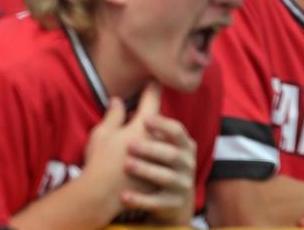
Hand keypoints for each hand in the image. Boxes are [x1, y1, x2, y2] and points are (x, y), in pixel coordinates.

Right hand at [80, 82, 162, 215]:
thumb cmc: (100, 161)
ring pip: (163, 139)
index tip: (153, 80)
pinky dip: (155, 153)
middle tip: (145, 107)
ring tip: (143, 133)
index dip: (152, 87)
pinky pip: (162, 160)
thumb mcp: (102, 132)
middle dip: (153, 113)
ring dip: (156, 134)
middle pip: (160, 119)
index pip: (153, 98)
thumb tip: (118, 100)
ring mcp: (160, 159)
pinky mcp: (159, 175)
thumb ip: (114, 114)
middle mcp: (156, 139)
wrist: (102, 196)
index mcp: (143, 124)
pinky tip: (144, 155)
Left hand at [120, 103, 196, 225]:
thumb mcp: (154, 143)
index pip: (177, 131)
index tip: (145, 119)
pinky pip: (156, 202)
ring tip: (127, 165)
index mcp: (183, 144)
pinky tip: (124, 196)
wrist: (172, 203)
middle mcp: (186, 163)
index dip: (162, 125)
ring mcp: (181, 185)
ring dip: (146, 170)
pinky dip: (140, 199)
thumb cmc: (159, 165)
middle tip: (130, 144)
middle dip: (151, 148)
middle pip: (171, 154)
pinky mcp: (172, 204)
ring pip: (165, 177)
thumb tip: (116, 98)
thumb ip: (138, 120)